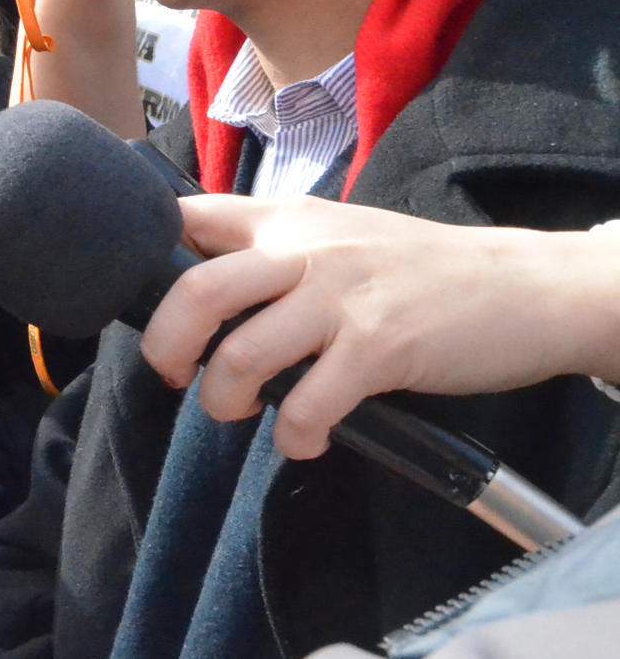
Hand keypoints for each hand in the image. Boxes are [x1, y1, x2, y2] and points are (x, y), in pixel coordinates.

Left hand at [141, 196, 619, 460]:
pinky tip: (303, 441)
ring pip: (240, 354)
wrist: (521, 284)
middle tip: (171, 373)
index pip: (186, 218)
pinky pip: (309, 403)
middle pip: (194, 291)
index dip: (144, 255)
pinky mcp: (379, 348)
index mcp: (284, 220)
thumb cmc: (420, 269)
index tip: (137, 296)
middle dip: (165, 346)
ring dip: (224, 400)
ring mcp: (340, 300)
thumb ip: (274, 252)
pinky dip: (295, 435)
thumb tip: (204, 290)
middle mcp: (303, 252)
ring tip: (238, 412)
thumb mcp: (337, 235)